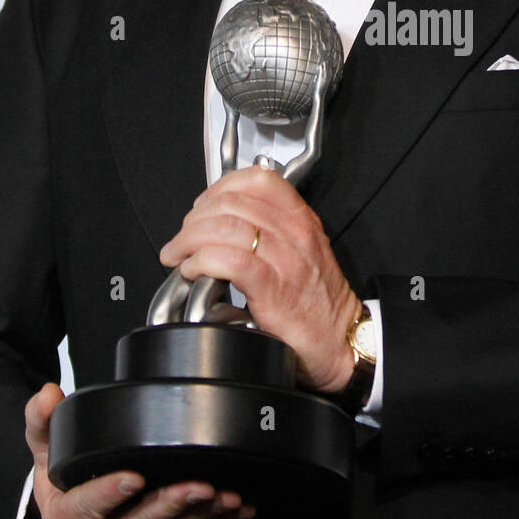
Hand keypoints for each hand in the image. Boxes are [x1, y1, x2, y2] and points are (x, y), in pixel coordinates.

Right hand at [24, 383, 253, 518]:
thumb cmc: (62, 478)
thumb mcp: (45, 448)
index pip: (85, 508)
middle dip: (169, 507)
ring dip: (199, 518)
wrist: (70, 513)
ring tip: (226, 495)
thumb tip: (47, 394)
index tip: (135, 476)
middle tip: (199, 484)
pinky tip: (233, 510)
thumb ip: (43, 419)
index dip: (109, 494)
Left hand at [159, 165, 359, 394]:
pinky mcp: (273, 288)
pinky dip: (201, 262)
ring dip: (190, 240)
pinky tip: (193, 272)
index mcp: (301, 219)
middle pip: (231, 203)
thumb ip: (273, 229)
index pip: (257, 179)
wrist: (339, 338)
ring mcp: (285, 259)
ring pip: (225, 228)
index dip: (219, 188)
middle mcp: (295, 233)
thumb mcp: (303, 251)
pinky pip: (228, 261)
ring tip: (180, 255)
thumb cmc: (318, 301)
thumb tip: (226, 221)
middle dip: (195, 219)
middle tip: (183, 239)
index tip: (202, 207)